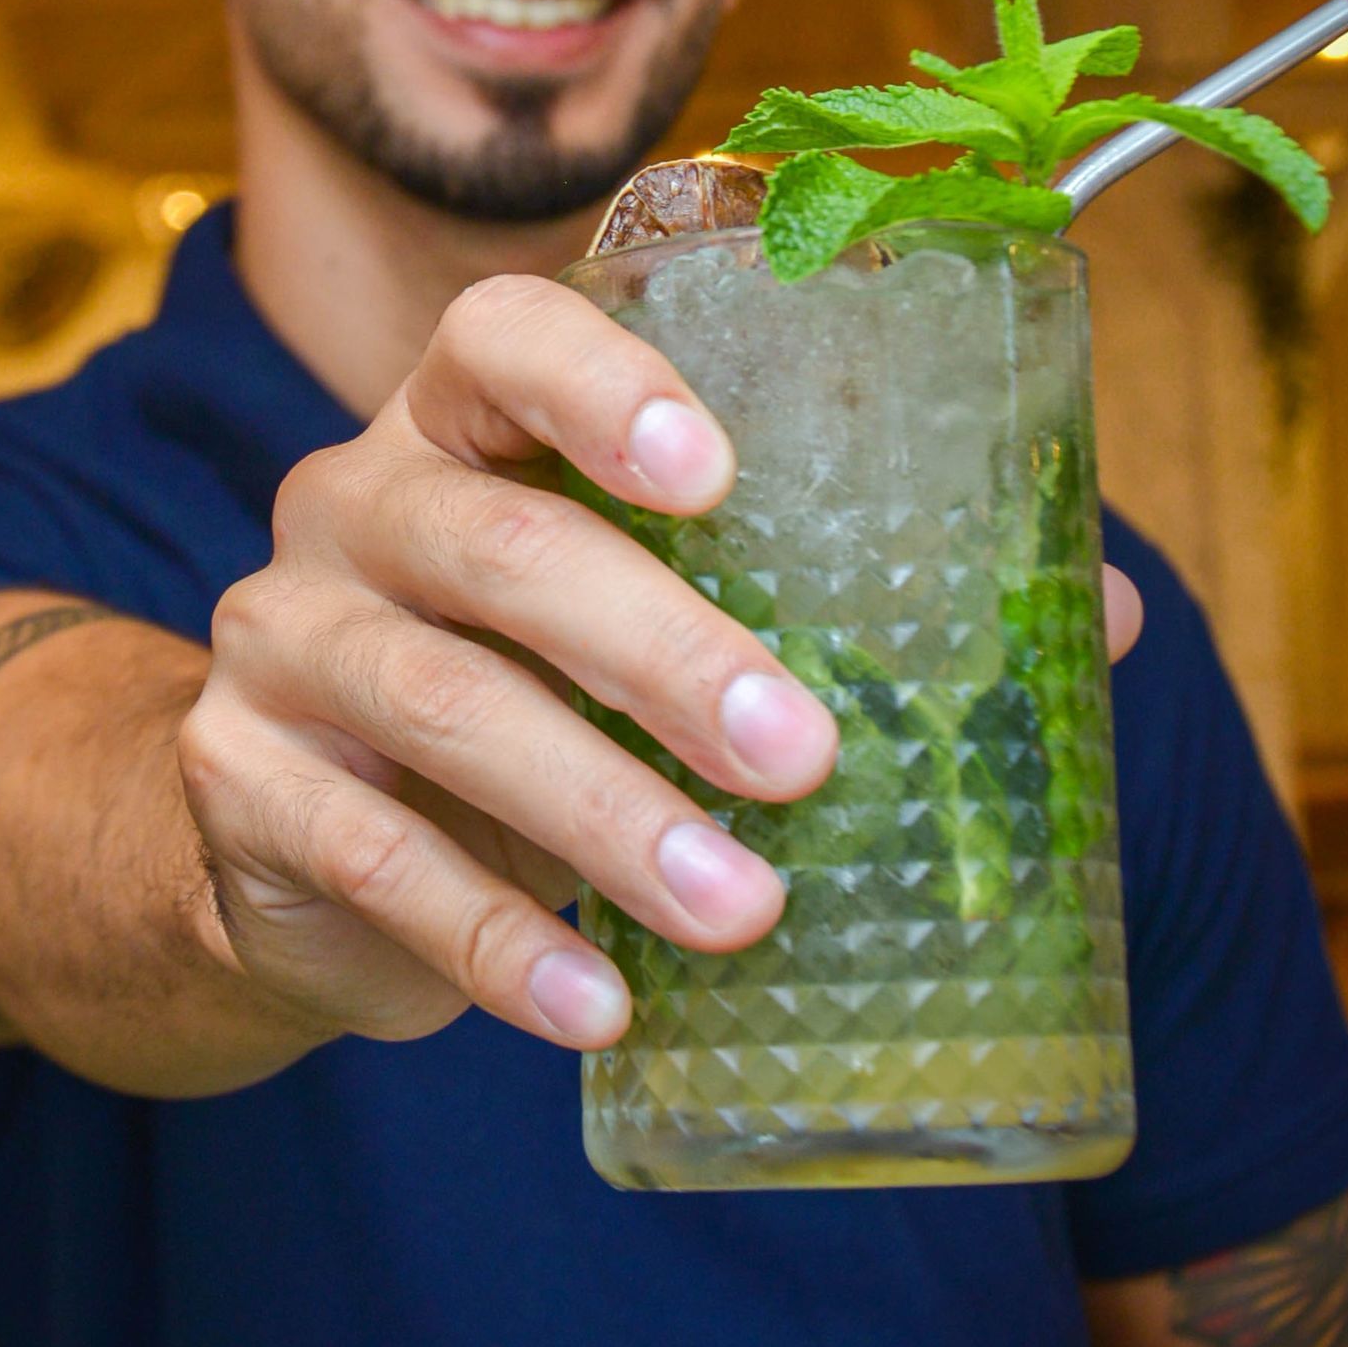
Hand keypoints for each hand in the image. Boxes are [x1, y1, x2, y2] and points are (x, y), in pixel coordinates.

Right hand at [182, 275, 1144, 1059]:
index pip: (497, 335)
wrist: (298, 830)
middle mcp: (353, 499)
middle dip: (658, 648)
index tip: (719, 471)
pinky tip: (600, 1010)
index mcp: (461, 423)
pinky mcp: (243, 783)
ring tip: (745, 910)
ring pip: (436, 702)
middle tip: (803, 754)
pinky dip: (495, 943)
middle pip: (493, 540)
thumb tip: (1104, 615)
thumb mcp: (651, 615)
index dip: (600, 383)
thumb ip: (837, 594)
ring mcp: (280, 636)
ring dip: (601, 814)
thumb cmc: (531, 682)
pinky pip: (372, 860)